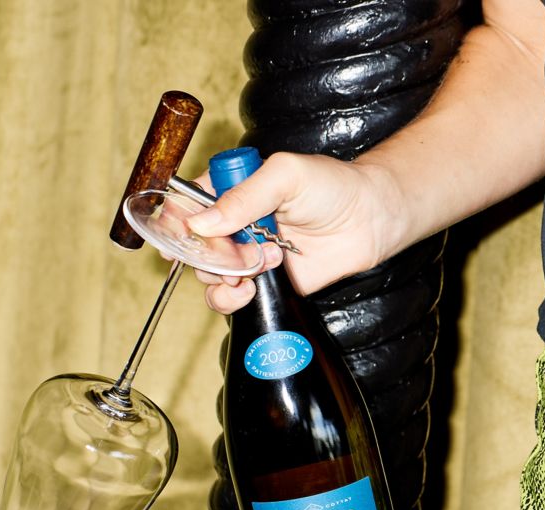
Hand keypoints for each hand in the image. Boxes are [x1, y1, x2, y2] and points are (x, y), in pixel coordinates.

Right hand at [183, 153, 404, 313]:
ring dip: (224, 274)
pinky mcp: (262, 282)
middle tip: (235, 251)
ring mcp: (245, 254)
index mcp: (231, 188)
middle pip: (192, 244)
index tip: (173, 236)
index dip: (174, 220)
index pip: (186, 203)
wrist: (370, 221)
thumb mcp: (285, 176)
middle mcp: (233, 222)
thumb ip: (243, 197)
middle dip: (207, 253)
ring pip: (207, 274)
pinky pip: (229, 297)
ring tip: (260, 264)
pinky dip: (231, 298)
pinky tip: (251, 288)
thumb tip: (201, 224)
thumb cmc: (332, 187)